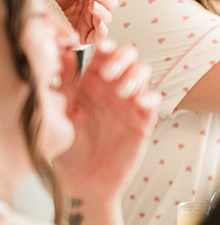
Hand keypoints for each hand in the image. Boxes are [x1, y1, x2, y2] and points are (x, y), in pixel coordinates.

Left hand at [46, 0, 116, 44]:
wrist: (41, 17)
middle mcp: (95, 6)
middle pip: (111, 2)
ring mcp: (93, 21)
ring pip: (107, 17)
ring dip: (102, 11)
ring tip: (92, 6)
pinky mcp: (89, 35)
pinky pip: (100, 35)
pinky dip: (102, 30)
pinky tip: (99, 23)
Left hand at [52, 40, 158, 204]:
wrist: (85, 178)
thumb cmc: (69, 147)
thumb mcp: (60, 113)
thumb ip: (63, 84)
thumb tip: (65, 55)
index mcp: (91, 82)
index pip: (103, 53)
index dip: (105, 46)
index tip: (99, 49)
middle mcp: (112, 88)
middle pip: (128, 56)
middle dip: (122, 58)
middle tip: (110, 74)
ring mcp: (129, 103)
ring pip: (143, 72)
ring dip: (135, 76)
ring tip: (122, 92)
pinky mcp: (143, 120)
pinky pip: (154, 99)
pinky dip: (149, 97)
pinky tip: (137, 104)